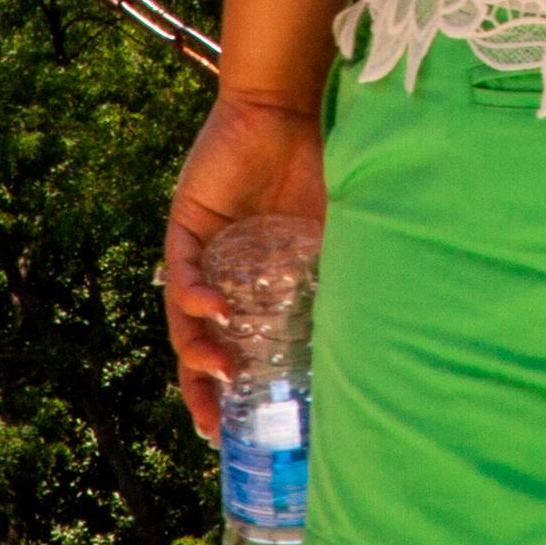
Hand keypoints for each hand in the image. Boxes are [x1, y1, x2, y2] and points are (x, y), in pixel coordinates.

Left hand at [159, 88, 329, 437]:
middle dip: (200, 388)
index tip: (232, 433)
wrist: (294, 111)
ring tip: (218, 371)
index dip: (226, 391)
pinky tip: (212, 309)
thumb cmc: (318, 170)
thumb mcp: (331, 243)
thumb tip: (364, 341)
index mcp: (250, 286)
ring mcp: (200, 252)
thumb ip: (333, 283)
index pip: (230, 348)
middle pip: (196, 344)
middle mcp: (219, 275)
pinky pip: (181, 268)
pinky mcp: (187, 222)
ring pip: (181, 315)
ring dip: (195, 348)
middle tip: (213, 425)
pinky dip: (194, 292)